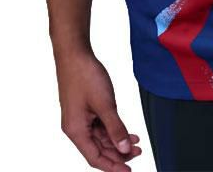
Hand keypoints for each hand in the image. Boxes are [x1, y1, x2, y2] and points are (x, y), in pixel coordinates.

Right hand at [55, 49, 141, 171]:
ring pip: (101, 138)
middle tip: (138, 153)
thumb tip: (123, 149)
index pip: (95, 158)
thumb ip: (115, 128)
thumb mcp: (105, 104)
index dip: (112, 167)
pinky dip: (113, 129)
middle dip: (118, 154)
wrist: (74, 53)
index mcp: (76, 131)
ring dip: (118, 141)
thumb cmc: (84, 75)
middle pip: (98, 150)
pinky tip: (126, 130)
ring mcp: (80, 118)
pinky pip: (100, 126)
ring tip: (136, 143)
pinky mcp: (85, 109)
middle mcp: (76, 128)